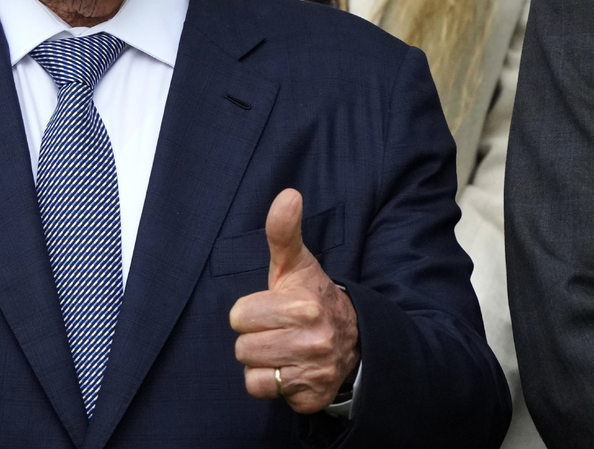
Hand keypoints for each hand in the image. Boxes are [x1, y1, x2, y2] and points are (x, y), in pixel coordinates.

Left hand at [230, 189, 359, 413]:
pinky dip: (271, 384)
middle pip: (242, 347)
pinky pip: (264, 392)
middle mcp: (313, 342)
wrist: (354, 339)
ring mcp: (314, 373)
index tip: (271, 308)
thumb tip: (288, 195)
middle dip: (254, 338)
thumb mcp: (296, 263)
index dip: (249, 312)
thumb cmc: (311, 296)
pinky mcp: (311, 397)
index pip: (238, 316)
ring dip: (261, 362)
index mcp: (303, 307)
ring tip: (282, 348)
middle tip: (277, 329)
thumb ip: (283, 231)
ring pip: (252, 372)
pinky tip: (288, 368)